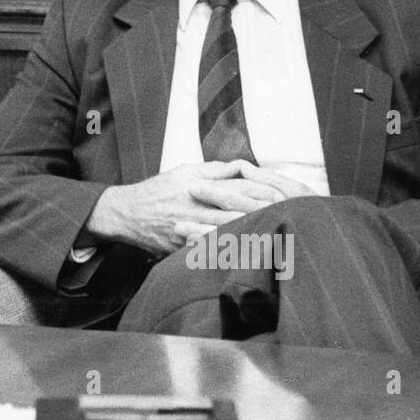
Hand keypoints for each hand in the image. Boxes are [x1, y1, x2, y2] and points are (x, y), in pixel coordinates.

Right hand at [84, 161, 308, 257]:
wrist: (127, 214)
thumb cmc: (158, 190)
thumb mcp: (184, 171)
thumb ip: (215, 170)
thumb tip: (242, 166)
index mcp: (201, 187)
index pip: (241, 188)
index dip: (265, 191)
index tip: (287, 193)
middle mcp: (198, 208)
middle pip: (240, 211)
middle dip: (267, 213)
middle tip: (292, 214)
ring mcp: (192, 230)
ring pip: (229, 232)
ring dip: (254, 232)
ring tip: (278, 234)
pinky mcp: (185, 247)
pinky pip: (212, 250)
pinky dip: (232, 251)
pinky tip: (249, 253)